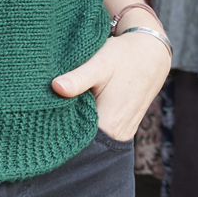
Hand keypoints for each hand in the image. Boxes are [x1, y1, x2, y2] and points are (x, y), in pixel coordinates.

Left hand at [51, 23, 171, 141]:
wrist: (152, 54)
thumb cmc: (124, 56)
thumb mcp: (100, 63)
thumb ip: (78, 78)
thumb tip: (55, 87)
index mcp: (110, 124)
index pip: (76, 141)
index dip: (59, 132)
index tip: (45, 120)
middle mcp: (118, 135)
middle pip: (83, 142)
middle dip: (66, 129)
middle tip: (50, 112)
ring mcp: (123, 134)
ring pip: (92, 137)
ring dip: (78, 126)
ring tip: (65, 109)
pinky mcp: (124, 128)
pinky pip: (101, 132)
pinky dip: (89, 123)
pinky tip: (81, 108)